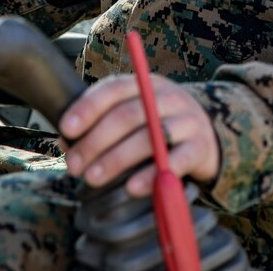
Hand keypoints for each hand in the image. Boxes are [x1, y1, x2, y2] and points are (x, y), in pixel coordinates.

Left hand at [59, 73, 220, 196]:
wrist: (206, 135)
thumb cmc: (158, 124)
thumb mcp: (134, 114)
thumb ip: (101, 122)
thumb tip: (65, 140)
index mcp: (146, 84)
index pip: (115, 88)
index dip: (88, 107)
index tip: (66, 129)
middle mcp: (167, 97)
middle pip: (128, 114)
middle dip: (96, 140)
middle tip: (74, 165)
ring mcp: (186, 120)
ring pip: (149, 136)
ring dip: (116, 158)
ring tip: (93, 178)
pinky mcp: (199, 147)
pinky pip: (176, 160)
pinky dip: (151, 174)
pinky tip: (131, 187)